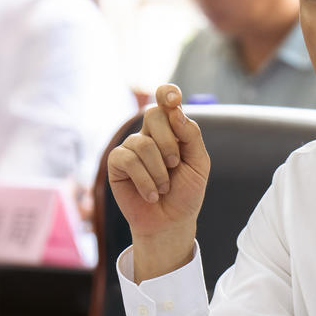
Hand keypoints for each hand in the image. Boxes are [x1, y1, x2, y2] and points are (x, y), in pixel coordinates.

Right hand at [107, 84, 209, 279]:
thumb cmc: (186, 192)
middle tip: (175, 165)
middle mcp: (149, 134)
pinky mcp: (116, 164)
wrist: (171, 222)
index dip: (167, 93)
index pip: (165, 99)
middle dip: (169, 142)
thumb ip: (191, 136)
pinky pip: (127, 160)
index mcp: (171, 129)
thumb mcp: (199, 163)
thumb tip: (176, 112)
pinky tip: (151, 194)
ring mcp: (131, 147)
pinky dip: (144, 180)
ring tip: (164, 188)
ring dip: (159, 171)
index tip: (173, 99)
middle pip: (153, 115)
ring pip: (143, 143)